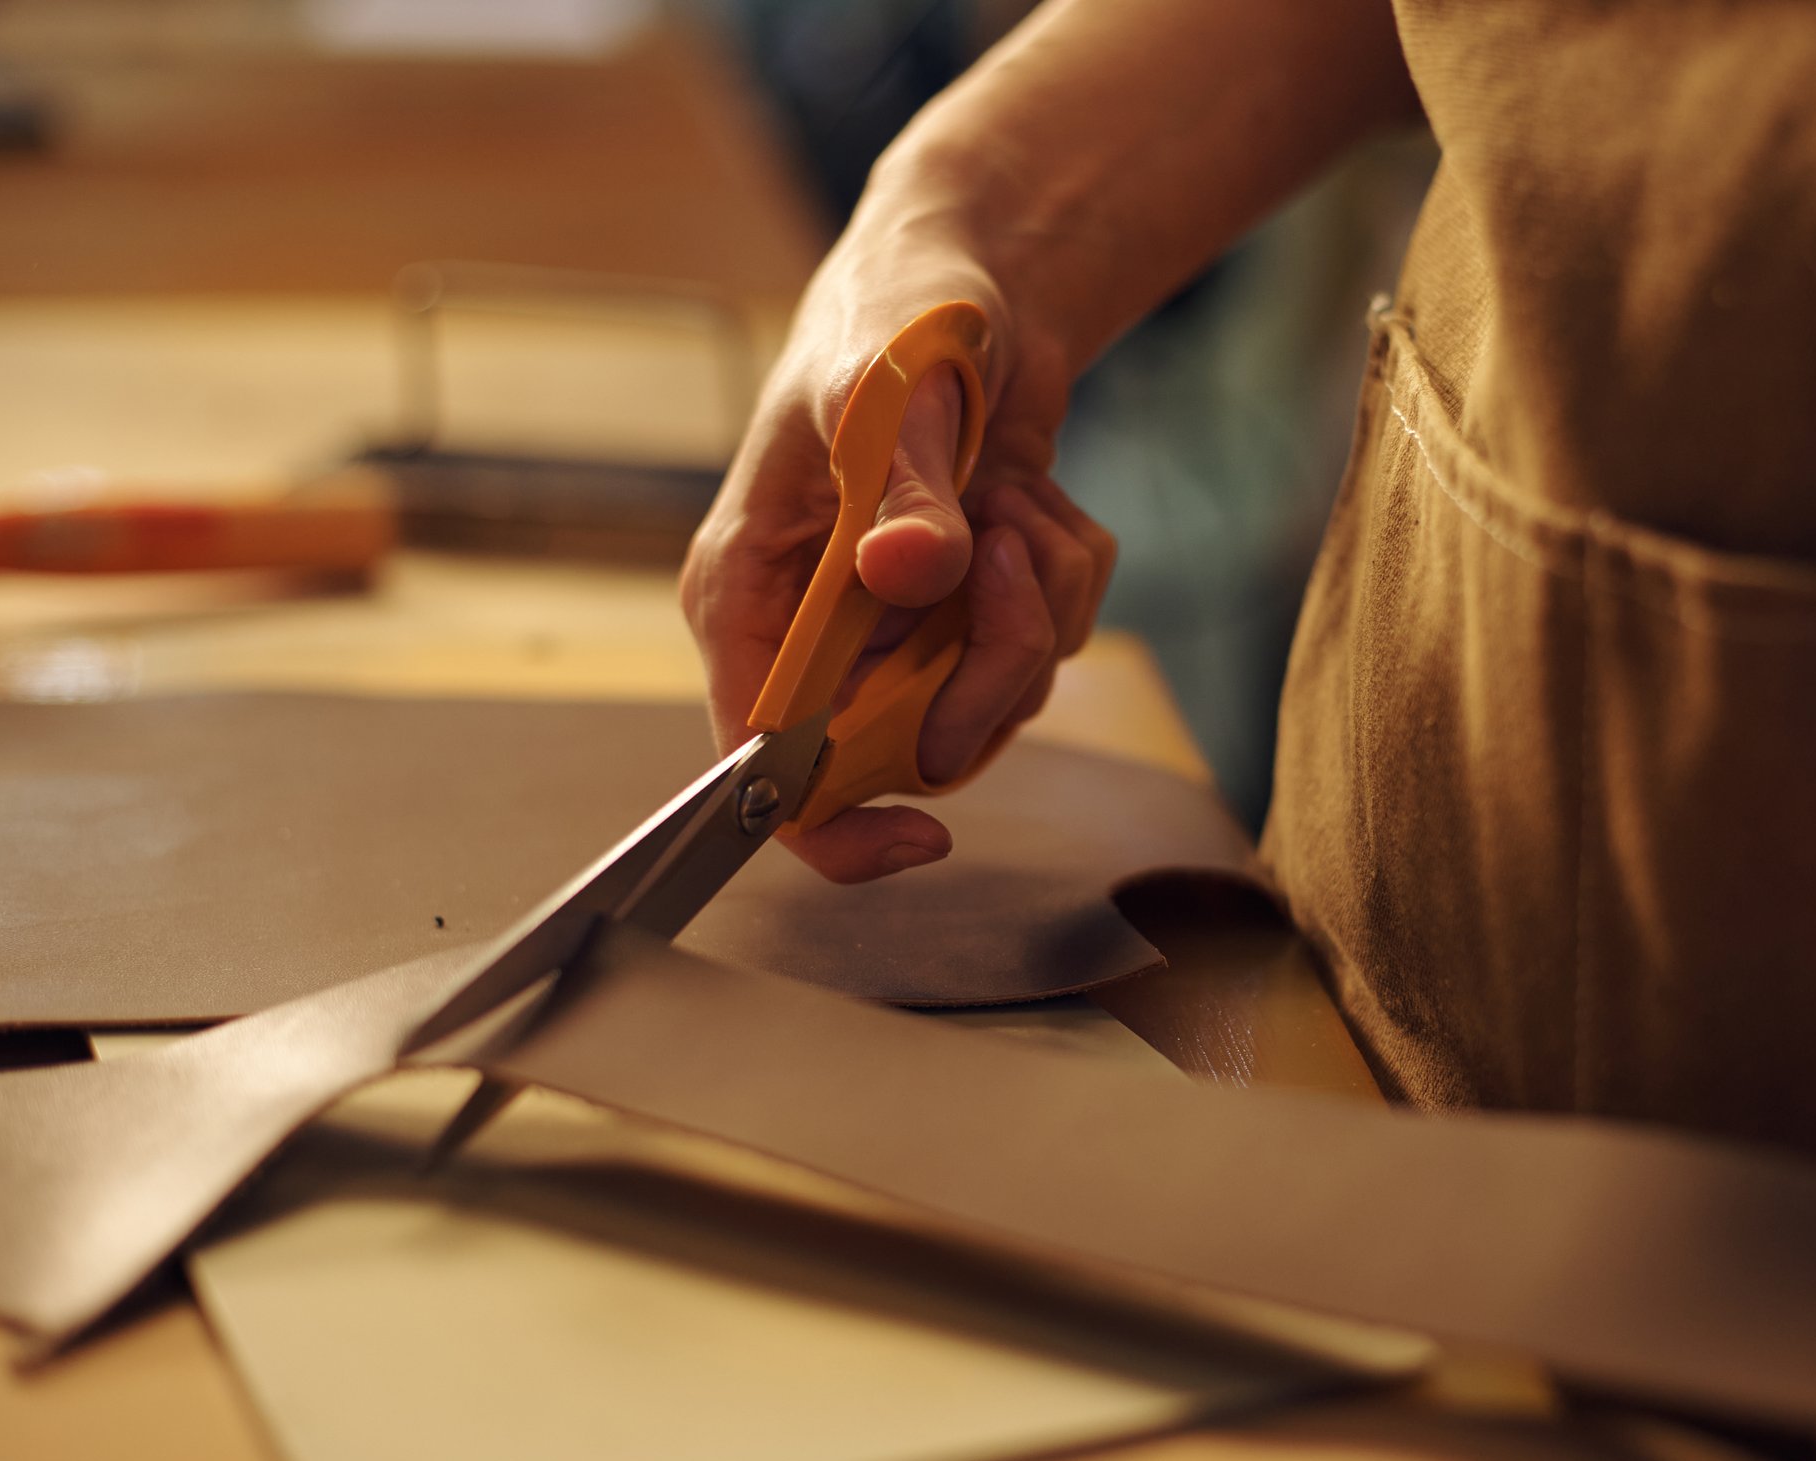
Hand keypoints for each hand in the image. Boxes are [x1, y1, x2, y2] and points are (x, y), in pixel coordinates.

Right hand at [680, 247, 1114, 884]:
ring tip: (1011, 499)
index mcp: (748, 596)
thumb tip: (905, 575)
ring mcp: (899, 626)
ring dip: (1037, 604)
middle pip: (905, 749)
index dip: (836, 824)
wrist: (979, 271)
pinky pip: (1048, 647)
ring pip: (991, 701)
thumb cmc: (898, 312)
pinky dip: (1066, 573)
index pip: (762, 770)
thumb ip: (904, 488)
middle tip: (1003, 550)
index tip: (925, 833)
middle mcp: (816, 630)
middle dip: (985, 666)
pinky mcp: (972, 609)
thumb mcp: (891, 387)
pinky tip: (1035, 496)